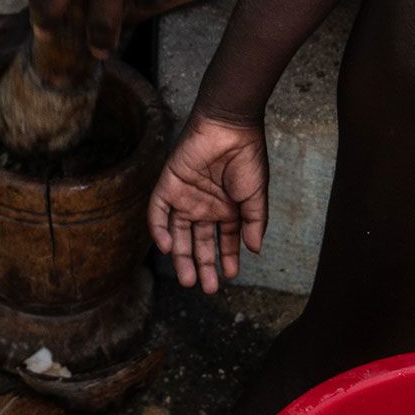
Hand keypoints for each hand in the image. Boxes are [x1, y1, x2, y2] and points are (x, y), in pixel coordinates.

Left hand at [149, 112, 268, 294]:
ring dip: (180, 256)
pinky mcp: (168, 185)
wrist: (229, 127)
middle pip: (198, 242)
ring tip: (188, 279)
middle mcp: (204, 205)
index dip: (226, 258)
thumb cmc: (246, 158)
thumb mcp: (256, 196)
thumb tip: (255, 251)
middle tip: (207, 287)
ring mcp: (185, 197)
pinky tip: (168, 248)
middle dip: (203, 265)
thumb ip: (254, 223)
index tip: (230, 275)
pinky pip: (158, 212)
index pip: (223, 240)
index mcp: (225, 208)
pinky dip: (159, 229)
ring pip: (178, 233)